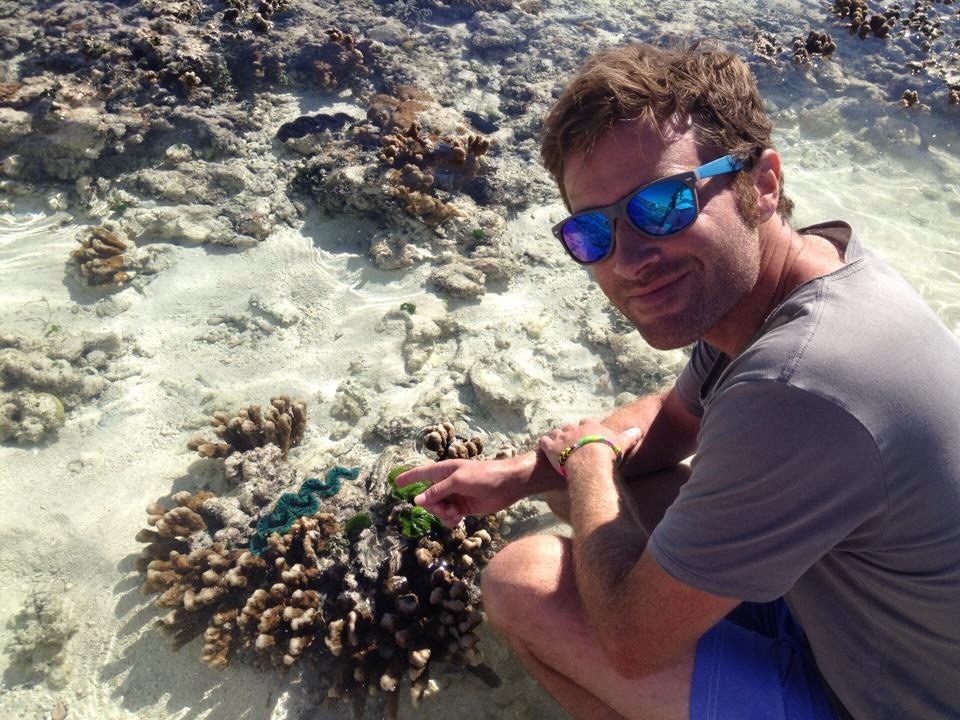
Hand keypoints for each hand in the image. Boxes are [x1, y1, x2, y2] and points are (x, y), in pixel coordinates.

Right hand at [394, 457, 523, 527]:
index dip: (408, 478)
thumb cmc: (484, 476)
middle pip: (427, 499)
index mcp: (443, 471)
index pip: (421, 474)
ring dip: (443, 515)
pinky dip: (450, 520)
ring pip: (437, 510)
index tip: (395, 483)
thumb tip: (418, 501)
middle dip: (433, 507)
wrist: (508, 485)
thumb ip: (437, 491)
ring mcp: (454, 496)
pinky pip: (447, 517)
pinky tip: (459, 519)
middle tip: (446, 508)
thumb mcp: (458, 481)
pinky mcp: (462, 508)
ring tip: (456, 514)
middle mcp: (446, 483)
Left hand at [538, 419, 643, 476]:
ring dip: (557, 437)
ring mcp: (562, 437)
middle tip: (572, 441)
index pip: (587, 422)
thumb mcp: (622, 443)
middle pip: (570, 427)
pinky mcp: (551, 447)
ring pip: (556, 432)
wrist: (590, 461)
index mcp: (591, 426)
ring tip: (558, 443)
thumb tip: (639, 430)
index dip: (586, 428)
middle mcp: (575, 428)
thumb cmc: (607, 452)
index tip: (588, 433)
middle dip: (570, 432)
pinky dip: (543, 443)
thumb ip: (629, 436)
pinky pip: (544, 441)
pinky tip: (544, 446)